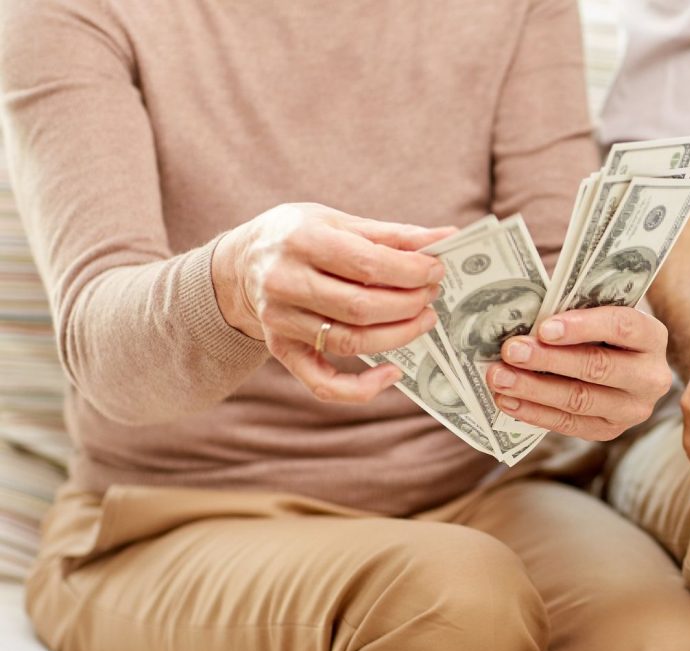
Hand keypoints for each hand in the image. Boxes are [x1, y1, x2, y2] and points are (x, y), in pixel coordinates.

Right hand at [213, 203, 452, 402]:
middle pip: (360, 307)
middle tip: (431, 295)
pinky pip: (323, 383)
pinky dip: (362, 387)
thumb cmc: (301, 237)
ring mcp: (280, 321)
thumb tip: (446, 238)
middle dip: (408, 304)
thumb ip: (392, 234)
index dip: (410, 272)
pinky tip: (393, 372)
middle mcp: (283, 282)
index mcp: (300, 240)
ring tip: (424, 320)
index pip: (366, 264)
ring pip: (350, 342)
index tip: (437, 271)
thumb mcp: (339, 221)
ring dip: (398, 337)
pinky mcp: (282, 350)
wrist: (242, 263)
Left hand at [487, 305, 671, 440]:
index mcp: (652, 337)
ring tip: (499, 378)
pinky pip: (570, 424)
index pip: (623, 327)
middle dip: (549, 360)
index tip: (544, 328)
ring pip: (581, 400)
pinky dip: (535, 412)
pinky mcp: (610, 431)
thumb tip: (524, 314)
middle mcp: (651, 377)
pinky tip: (508, 401)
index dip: (583, 327)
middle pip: (598, 367)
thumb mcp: (598, 311)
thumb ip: (574, 309)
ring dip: (534, 389)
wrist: (622, 368)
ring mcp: (633, 409)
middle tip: (511, 351)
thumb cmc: (601, 330)